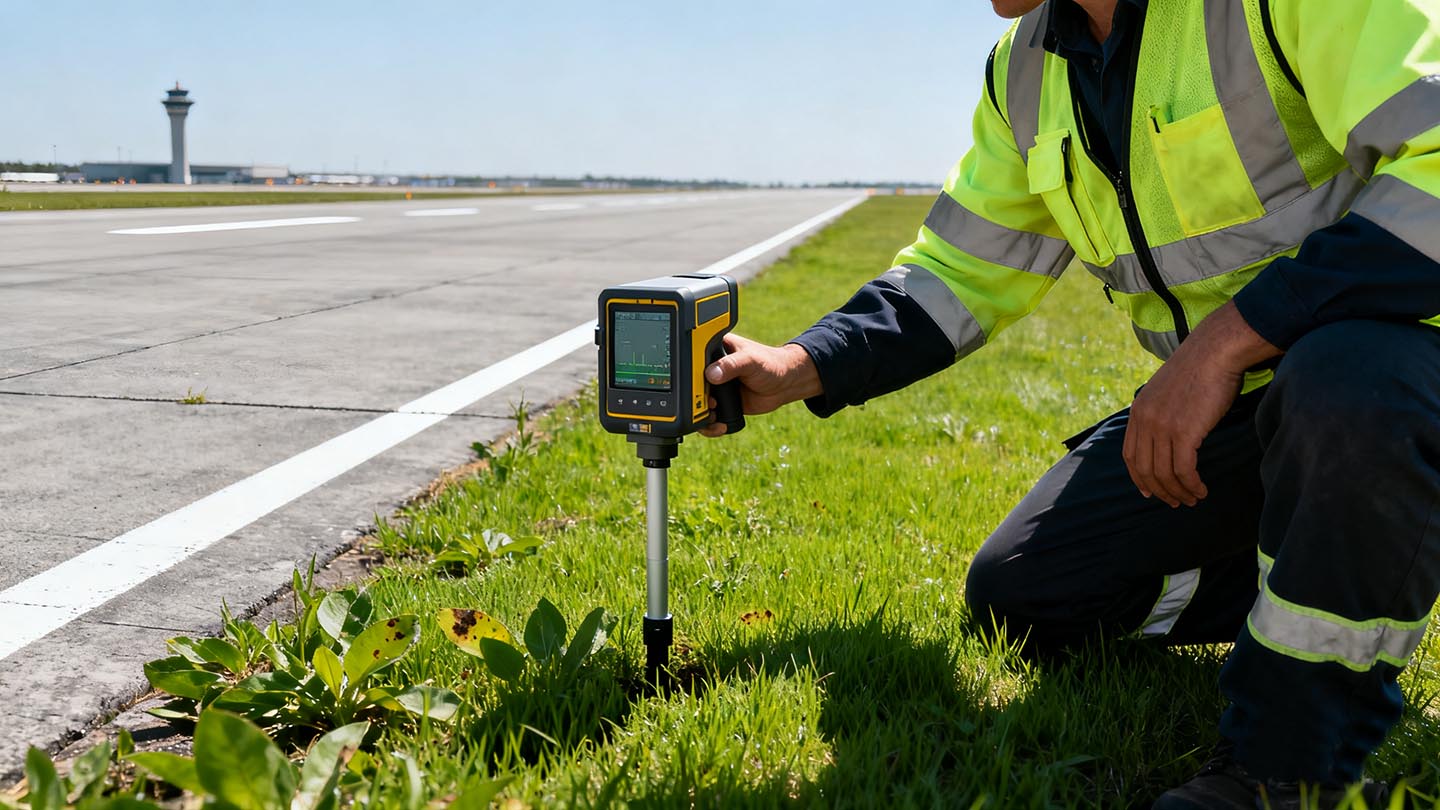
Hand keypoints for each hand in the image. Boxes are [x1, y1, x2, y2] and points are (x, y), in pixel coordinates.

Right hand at [699, 334, 821, 436]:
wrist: (785, 384)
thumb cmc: (770, 364)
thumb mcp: (751, 360)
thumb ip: (732, 365)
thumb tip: (712, 374)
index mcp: (713, 350)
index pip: (692, 360)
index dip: (688, 374)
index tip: (695, 386)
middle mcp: (711, 369)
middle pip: (690, 385)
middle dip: (694, 399)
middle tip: (709, 403)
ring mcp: (715, 387)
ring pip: (696, 403)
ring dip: (700, 414)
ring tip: (714, 416)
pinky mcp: (721, 403)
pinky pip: (707, 416)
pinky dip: (709, 425)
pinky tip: (720, 425)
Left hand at [1122, 302, 1279, 506]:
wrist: (1215, 351)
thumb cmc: (1200, 369)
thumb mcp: (1167, 391)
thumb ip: (1161, 412)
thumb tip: (1169, 434)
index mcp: (1138, 411)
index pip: (1130, 455)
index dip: (1139, 477)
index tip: (1150, 491)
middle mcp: (1144, 421)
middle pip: (1145, 469)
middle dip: (1160, 490)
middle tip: (1175, 503)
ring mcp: (1162, 427)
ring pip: (1165, 473)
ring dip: (1179, 492)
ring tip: (1193, 499)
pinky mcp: (1183, 432)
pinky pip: (1184, 470)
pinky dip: (1191, 485)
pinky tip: (1201, 490)